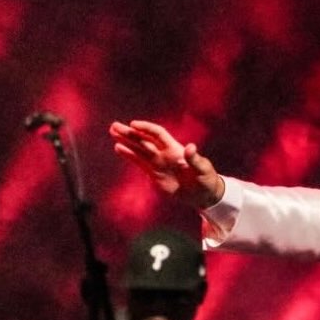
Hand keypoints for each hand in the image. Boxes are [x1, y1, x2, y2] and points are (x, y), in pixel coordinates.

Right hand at [109, 119, 224, 208]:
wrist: (203, 195)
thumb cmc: (207, 180)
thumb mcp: (204, 170)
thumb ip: (195, 159)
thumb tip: (190, 147)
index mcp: (175, 149)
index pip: (158, 134)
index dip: (146, 128)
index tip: (133, 124)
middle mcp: (164, 154)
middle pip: (144, 140)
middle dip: (130, 133)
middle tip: (114, 126)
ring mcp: (158, 163)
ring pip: (139, 149)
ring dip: (126, 141)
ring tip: (113, 132)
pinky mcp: (154, 174)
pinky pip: (139, 162)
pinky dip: (129, 155)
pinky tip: (118, 148)